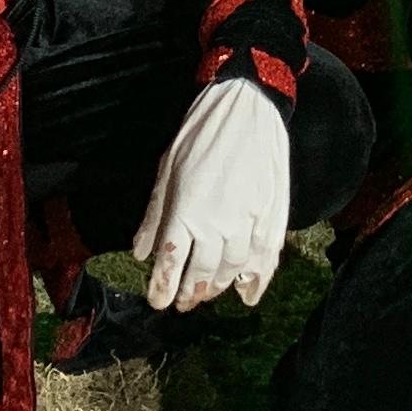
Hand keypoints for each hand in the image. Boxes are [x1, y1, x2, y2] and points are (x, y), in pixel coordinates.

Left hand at [133, 77, 293, 308]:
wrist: (245, 106)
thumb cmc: (199, 134)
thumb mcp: (166, 171)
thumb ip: (154, 216)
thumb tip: (140, 252)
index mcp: (186, 211)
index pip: (172, 262)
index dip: (164, 287)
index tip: (159, 303)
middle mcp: (218, 223)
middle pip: (203, 272)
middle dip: (191, 293)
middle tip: (183, 304)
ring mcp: (248, 220)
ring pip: (233, 269)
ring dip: (219, 287)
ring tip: (208, 294)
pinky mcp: (271, 214)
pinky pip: (265, 258)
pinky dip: (257, 280)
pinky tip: (248, 293)